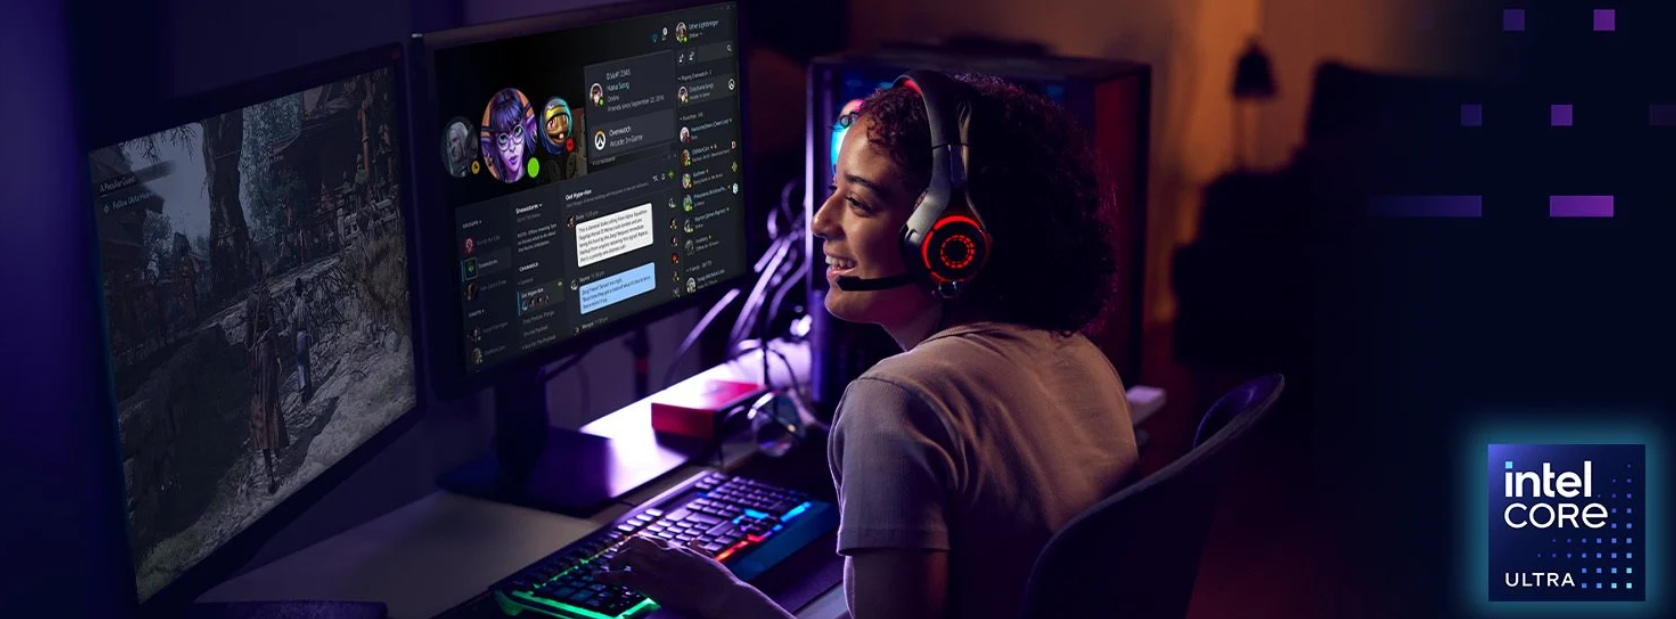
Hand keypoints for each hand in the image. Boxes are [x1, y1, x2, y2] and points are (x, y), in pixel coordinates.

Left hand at [595, 535, 744, 617]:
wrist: (722, 596)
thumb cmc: (721, 583)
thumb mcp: (711, 561)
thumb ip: (700, 550)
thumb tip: (695, 540)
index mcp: (680, 550)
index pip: (654, 540)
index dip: (640, 544)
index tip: (632, 550)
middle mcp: (667, 555)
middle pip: (638, 542)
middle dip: (625, 548)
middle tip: (618, 558)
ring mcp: (659, 568)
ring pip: (629, 556)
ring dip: (616, 560)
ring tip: (609, 567)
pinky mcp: (653, 584)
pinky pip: (624, 576)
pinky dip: (608, 575)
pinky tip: (599, 577)